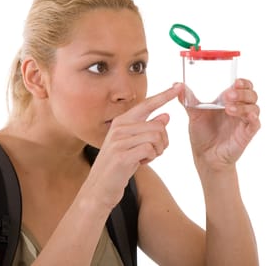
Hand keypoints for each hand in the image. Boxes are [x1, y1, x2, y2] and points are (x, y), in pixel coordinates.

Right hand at [85, 84, 180, 208]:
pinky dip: (150, 159)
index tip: (178, 86)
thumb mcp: (132, 145)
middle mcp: (119, 128)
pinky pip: (150, 150)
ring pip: (156, 137)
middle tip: (154, 152)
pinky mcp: (122, 155)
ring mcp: (119, 141)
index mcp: (121, 122)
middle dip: (163, 142)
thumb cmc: (116, 167)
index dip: (164, 95)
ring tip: (145, 158)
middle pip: (158, 125)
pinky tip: (139, 163)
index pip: (146, 104)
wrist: (98, 189)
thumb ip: (147, 129)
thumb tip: (165, 116)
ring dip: (157, 151)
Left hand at [179, 78, 260, 170]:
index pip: (243, 86)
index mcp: (228, 101)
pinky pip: (256, 124)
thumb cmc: (202, 134)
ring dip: (243, 105)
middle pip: (251, 94)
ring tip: (228, 109)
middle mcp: (239, 108)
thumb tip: (177, 84)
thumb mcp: (194, 114)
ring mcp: (243, 121)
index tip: (234, 82)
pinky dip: (253, 118)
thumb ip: (188, 99)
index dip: (242, 82)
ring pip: (254, 107)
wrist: (204, 156)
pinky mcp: (246, 134)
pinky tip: (247, 116)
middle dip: (242, 92)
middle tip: (228, 96)